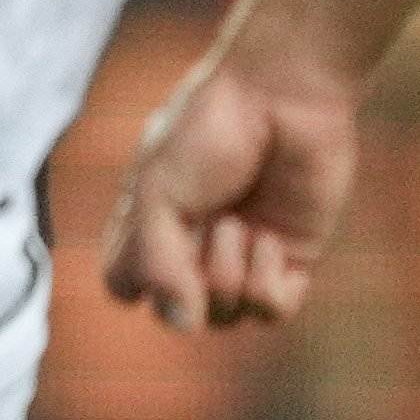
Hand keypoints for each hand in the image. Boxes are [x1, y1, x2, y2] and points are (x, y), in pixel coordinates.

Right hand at [106, 44, 359, 331]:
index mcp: (150, 228)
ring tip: (240, 223)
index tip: (155, 233)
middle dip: (191, 277)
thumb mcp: (158, 192)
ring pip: (226, 316)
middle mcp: (194, 248)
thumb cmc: (208, 131)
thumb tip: (184, 324)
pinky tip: (268, 240)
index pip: (127, 287)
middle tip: (208, 223)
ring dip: (229, 274)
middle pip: (179, 314)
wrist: (281, 95)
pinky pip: (273, 312)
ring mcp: (243, 256)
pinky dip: (267, 284)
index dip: (138, 278)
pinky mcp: (292, 258)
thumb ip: (155, 262)